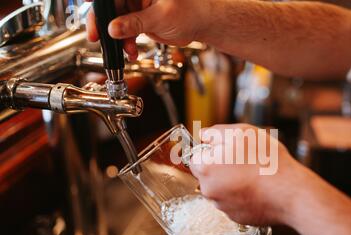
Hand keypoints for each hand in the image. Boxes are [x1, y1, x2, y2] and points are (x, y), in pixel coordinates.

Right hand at [86, 0, 208, 59]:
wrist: (202, 24)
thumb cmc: (191, 12)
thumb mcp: (161, 17)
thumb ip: (136, 23)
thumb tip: (113, 28)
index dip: (99, 2)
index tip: (87, 3)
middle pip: (110, 6)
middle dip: (104, 23)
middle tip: (96, 36)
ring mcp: (136, 6)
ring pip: (116, 21)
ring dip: (117, 38)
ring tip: (126, 50)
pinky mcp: (139, 19)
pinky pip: (126, 30)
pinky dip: (126, 42)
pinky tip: (130, 52)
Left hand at [189, 124, 305, 225]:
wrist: (289, 192)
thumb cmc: (266, 160)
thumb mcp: (241, 132)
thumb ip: (215, 132)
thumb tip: (203, 136)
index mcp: (205, 167)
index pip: (195, 157)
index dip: (211, 151)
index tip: (226, 150)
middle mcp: (208, 190)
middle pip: (207, 175)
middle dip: (221, 167)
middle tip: (244, 161)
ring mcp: (222, 206)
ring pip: (221, 190)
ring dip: (232, 182)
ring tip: (254, 175)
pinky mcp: (236, 218)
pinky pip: (234, 203)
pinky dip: (242, 196)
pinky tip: (258, 189)